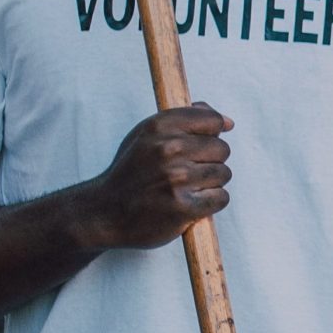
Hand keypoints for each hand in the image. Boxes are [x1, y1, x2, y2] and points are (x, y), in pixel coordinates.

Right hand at [84, 105, 233, 250]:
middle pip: (222, 149)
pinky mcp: (184, 207)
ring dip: (211, 183)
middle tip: (188, 172)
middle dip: (211, 161)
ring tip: (187, 188)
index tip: (204, 144)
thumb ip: (184, 121)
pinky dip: (211, 202)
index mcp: (159, 126)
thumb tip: (226, 122)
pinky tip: (191, 203)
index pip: (211, 120)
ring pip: (223, 174)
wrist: (106, 212)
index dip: (213, 134)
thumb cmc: (132, 172)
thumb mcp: (147, 135)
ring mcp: (177, 178)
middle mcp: (168, 149)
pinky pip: (221, 198)